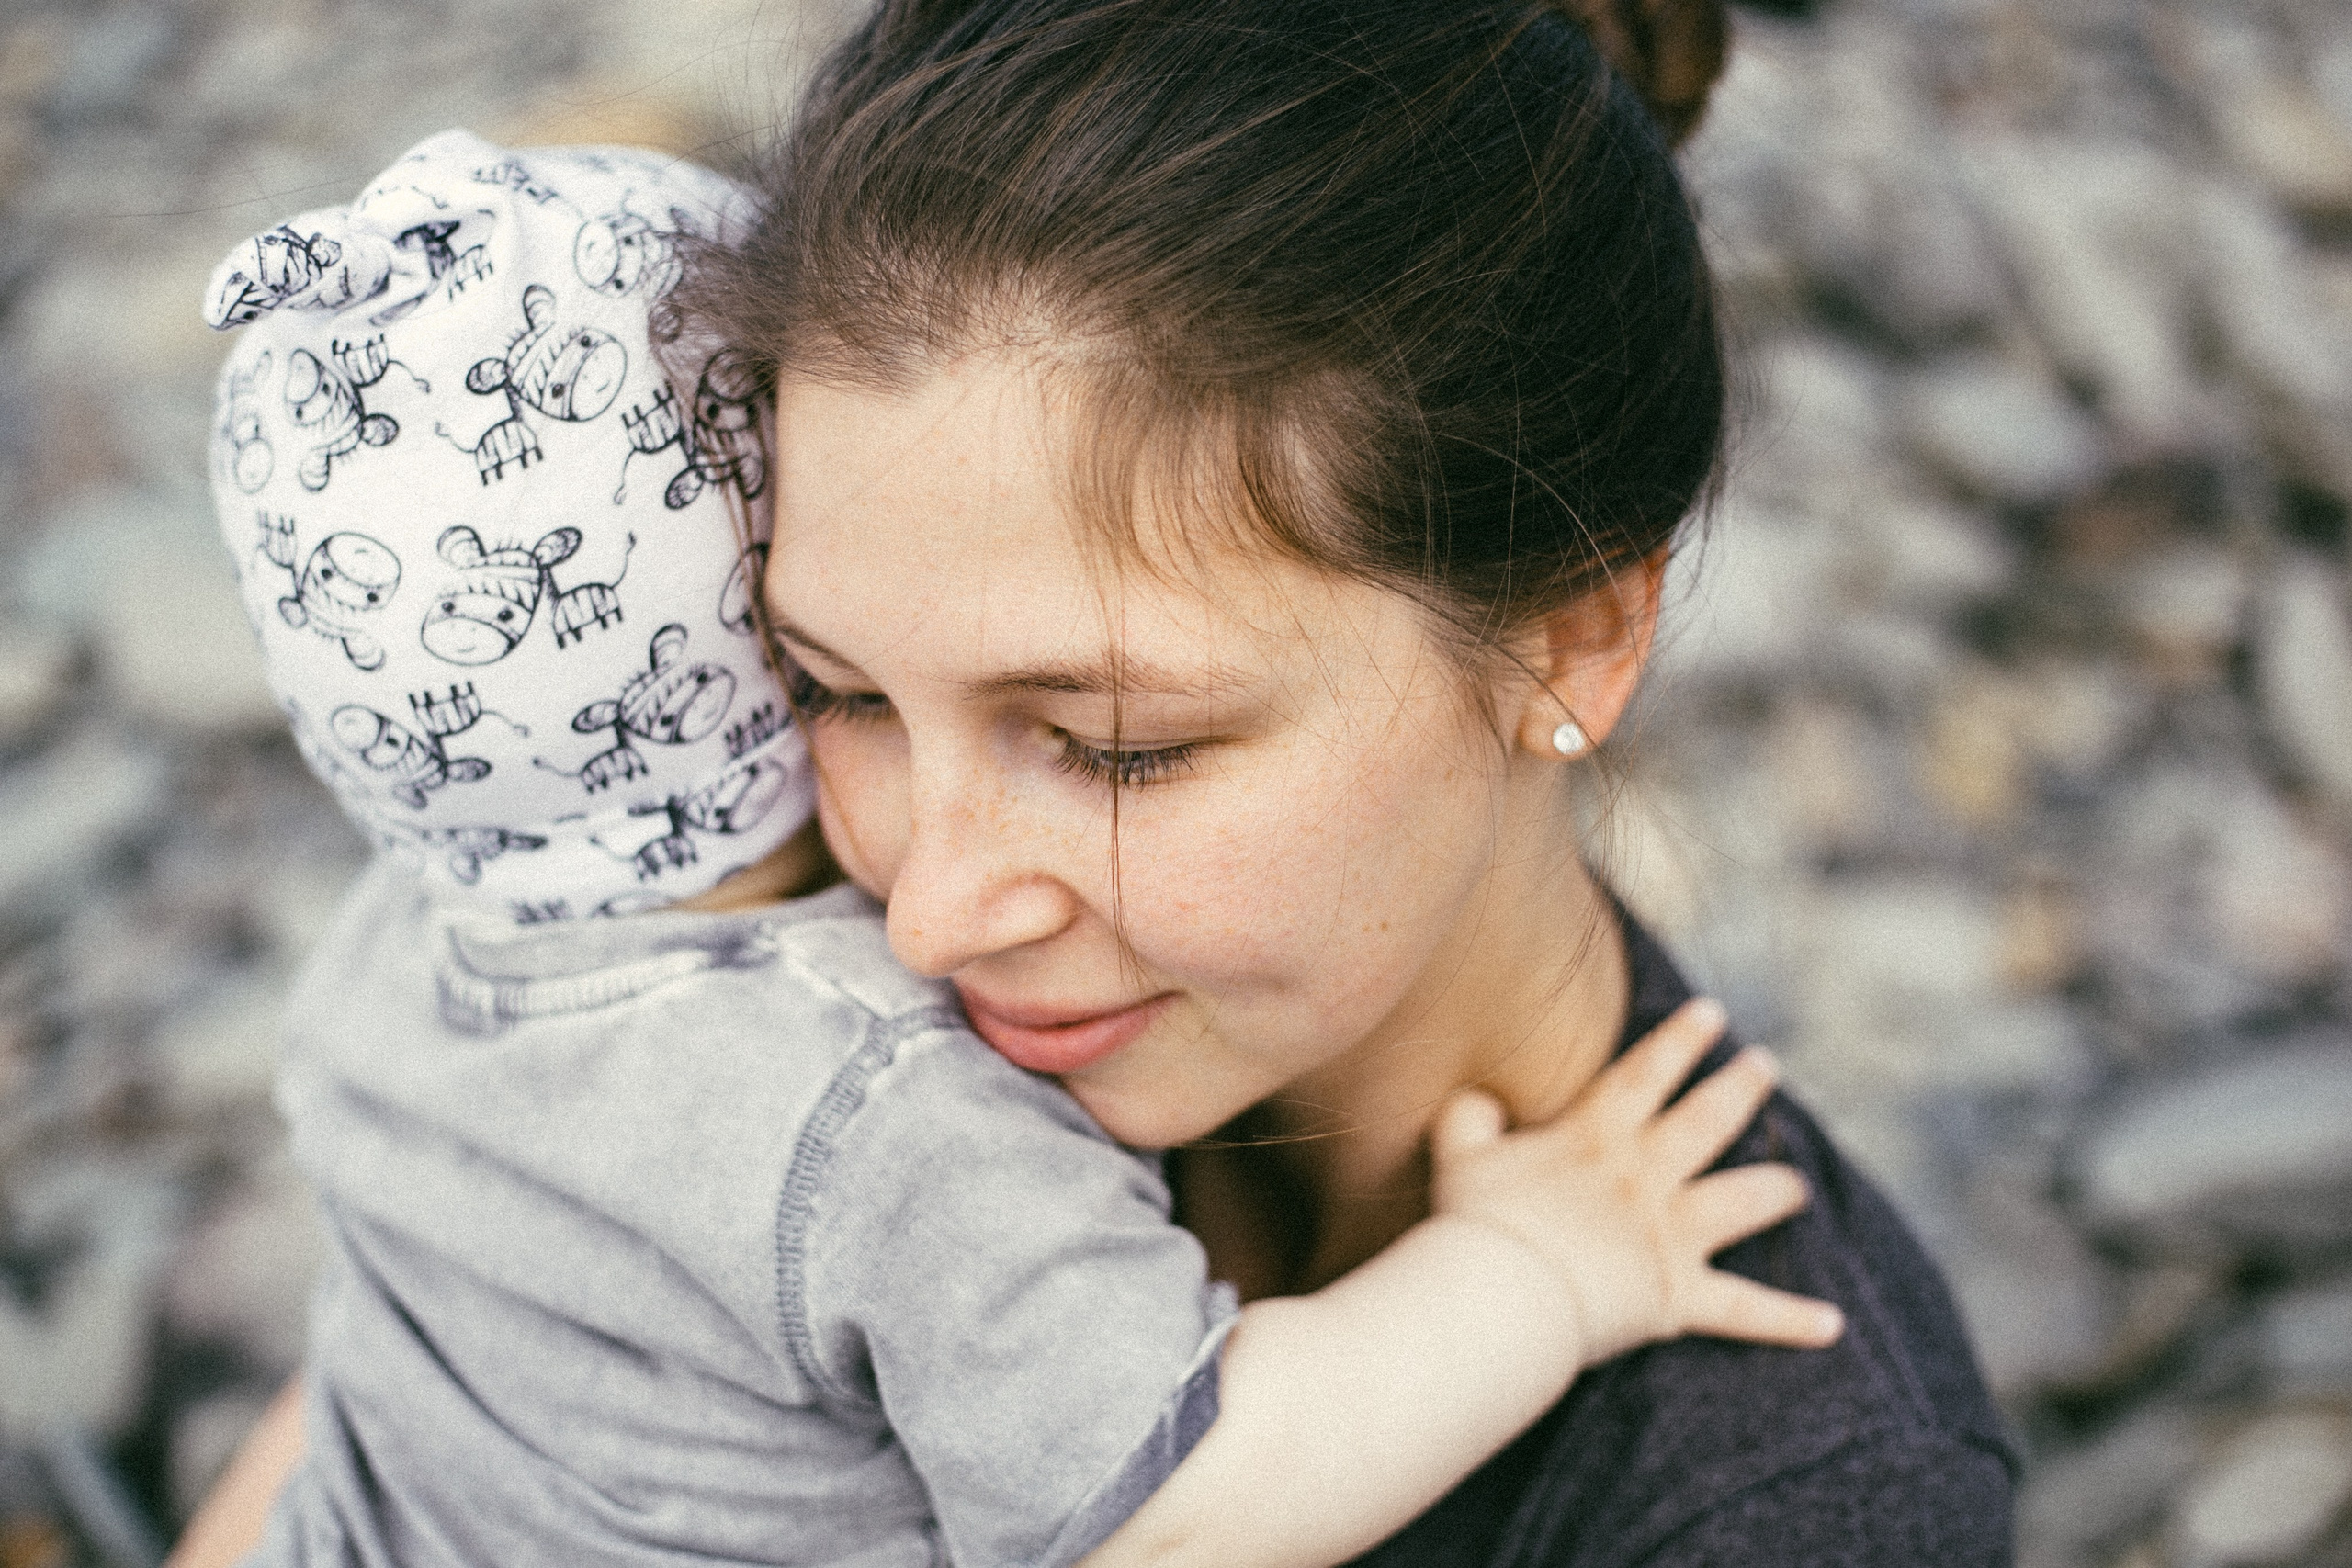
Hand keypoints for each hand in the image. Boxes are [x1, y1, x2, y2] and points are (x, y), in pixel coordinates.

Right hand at [1428, 998, 1843, 1367]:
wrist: (1500, 1293)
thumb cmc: (1475, 1226)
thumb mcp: (1458, 1157)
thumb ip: (1468, 1119)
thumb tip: (1476, 1099)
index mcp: (1594, 1137)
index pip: (1646, 1073)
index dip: (1681, 1040)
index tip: (1714, 1013)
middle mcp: (1644, 1176)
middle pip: (1708, 1120)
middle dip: (1742, 1088)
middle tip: (1767, 1064)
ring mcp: (1669, 1234)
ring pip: (1743, 1201)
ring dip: (1776, 1190)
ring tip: (1796, 1184)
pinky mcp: (1679, 1296)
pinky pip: (1747, 1309)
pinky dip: (1791, 1319)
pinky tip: (1831, 1323)